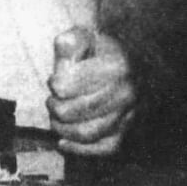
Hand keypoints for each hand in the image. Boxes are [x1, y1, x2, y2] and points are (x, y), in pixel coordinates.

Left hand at [47, 26, 137, 155]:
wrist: (134, 64)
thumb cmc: (101, 52)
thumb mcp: (84, 36)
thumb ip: (69, 40)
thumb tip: (64, 46)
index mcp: (115, 67)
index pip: (65, 87)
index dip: (54, 84)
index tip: (55, 80)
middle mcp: (125, 94)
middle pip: (70, 112)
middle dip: (53, 107)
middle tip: (52, 100)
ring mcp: (128, 115)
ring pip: (85, 133)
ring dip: (60, 128)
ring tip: (56, 116)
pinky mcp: (125, 131)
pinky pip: (102, 149)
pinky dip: (79, 149)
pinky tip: (63, 141)